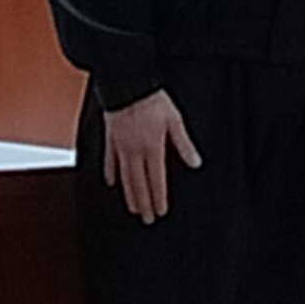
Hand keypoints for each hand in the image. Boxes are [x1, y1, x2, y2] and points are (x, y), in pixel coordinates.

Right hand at [101, 89, 201, 224]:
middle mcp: (134, 151)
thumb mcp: (175, 121)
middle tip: (146, 219)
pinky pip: (109, 160)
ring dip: (128, 195)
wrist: (127, 84)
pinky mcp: (110, 139)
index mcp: (152, 148)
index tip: (160, 212)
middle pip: (139, 184)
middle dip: (143, 203)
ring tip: (131, 208)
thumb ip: (184, 144)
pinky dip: (110, 173)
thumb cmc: (152, 100)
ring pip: (124, 177)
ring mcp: (120, 147)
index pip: (156, 180)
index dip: (158, 198)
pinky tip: (110, 182)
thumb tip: (195, 163)